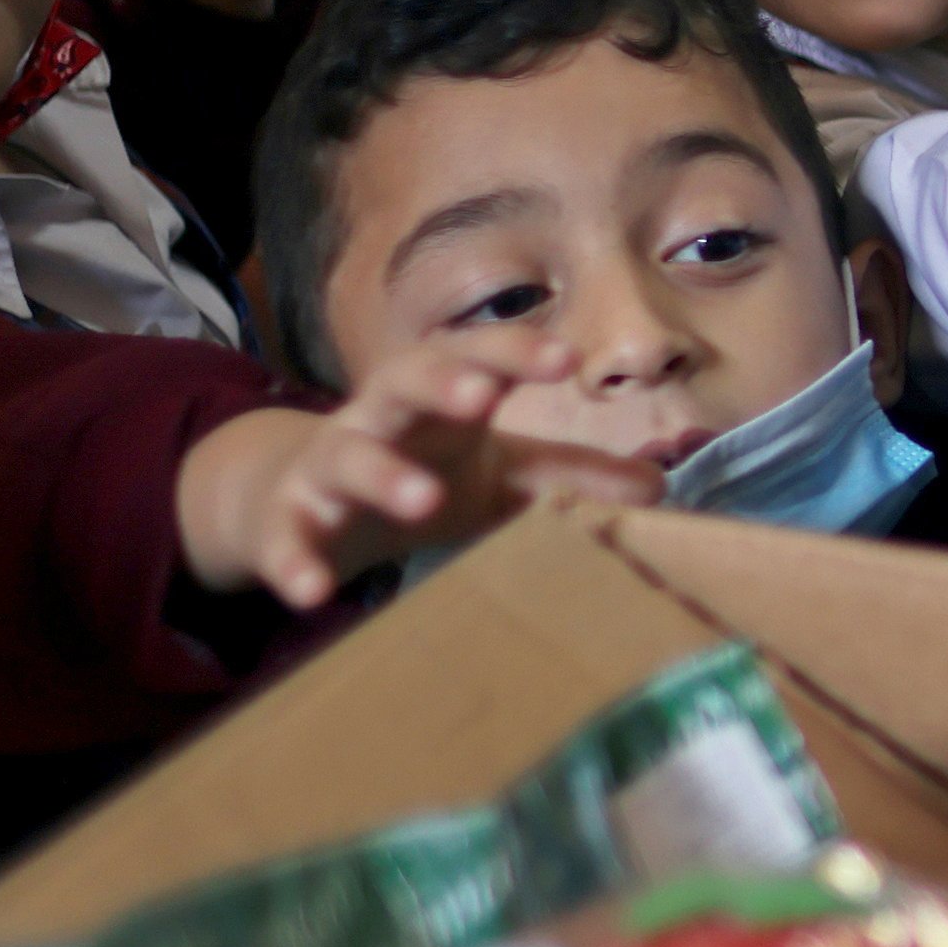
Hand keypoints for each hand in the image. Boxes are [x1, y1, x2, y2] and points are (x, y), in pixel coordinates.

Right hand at [176, 332, 658, 609]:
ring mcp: (328, 465)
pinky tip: (312, 593)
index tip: (565, 359)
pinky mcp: (287, 519)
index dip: (514, 353)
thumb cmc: (419, 468)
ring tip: (423, 501)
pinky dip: (294, 560)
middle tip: (480, 397)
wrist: (300, 497)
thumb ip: (568, 474)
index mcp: (437, 396)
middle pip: (403, 380)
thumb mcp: (497, 471)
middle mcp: (380, 416)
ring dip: (383, 474)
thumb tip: (660, 486)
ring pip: (349, 455)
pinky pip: (286, 536)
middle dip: (440, 383)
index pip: (475, 357)